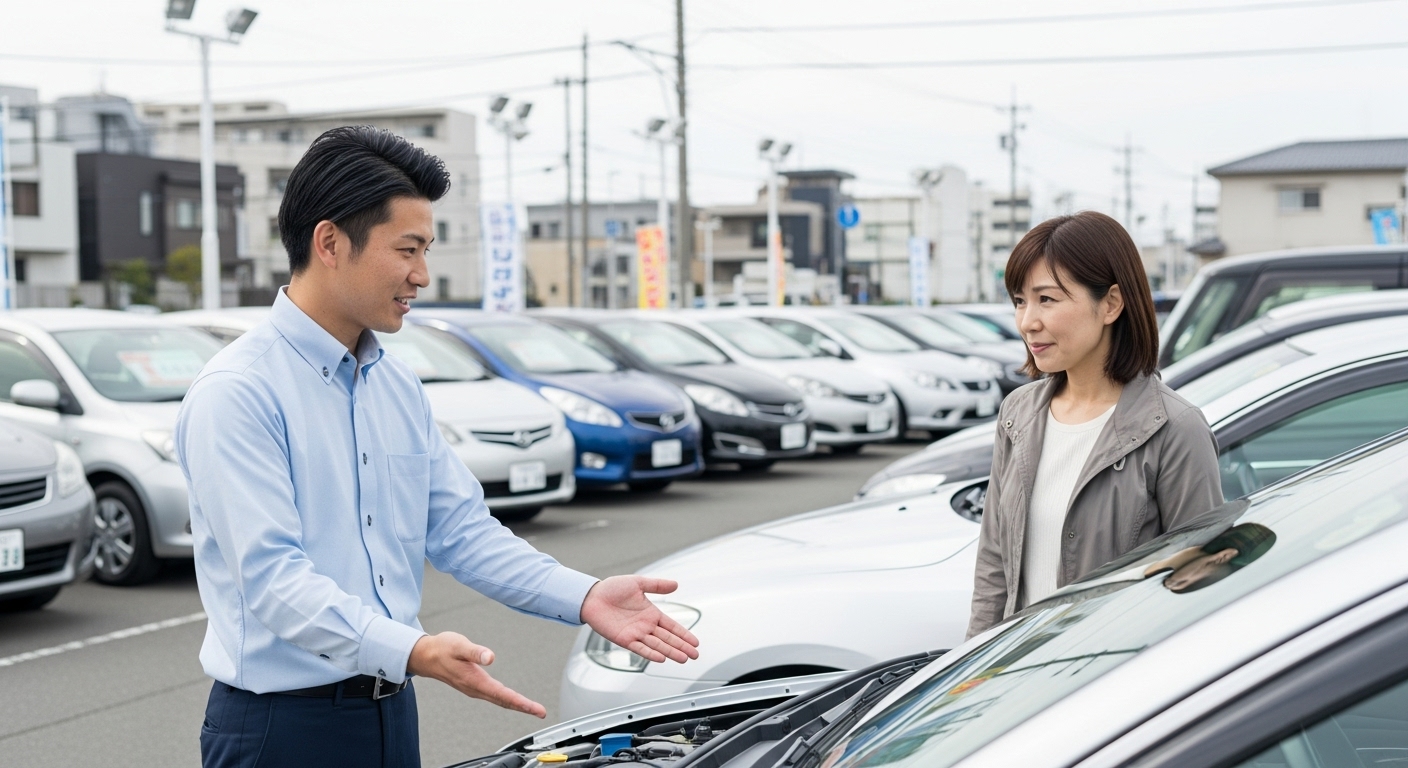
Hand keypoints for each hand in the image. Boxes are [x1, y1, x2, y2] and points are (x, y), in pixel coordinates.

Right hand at [406, 632, 545, 717]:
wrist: (426, 656)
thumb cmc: (442, 649)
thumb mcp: (459, 645)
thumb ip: (475, 651)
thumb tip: (490, 657)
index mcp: (474, 680)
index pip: (502, 695)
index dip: (520, 703)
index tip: (535, 709)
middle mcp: (475, 688)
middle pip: (504, 702)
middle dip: (523, 708)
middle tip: (540, 712)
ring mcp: (474, 689)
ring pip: (499, 700)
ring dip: (517, 705)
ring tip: (532, 708)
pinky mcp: (474, 686)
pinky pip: (495, 697)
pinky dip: (507, 700)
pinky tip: (514, 700)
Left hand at [580, 576, 700, 663]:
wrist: (591, 596)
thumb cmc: (612, 588)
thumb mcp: (638, 583)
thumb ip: (657, 585)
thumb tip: (676, 585)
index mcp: (651, 613)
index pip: (672, 626)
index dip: (684, 634)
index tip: (696, 643)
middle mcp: (645, 626)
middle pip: (668, 639)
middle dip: (682, 647)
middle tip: (695, 655)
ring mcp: (635, 634)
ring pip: (657, 645)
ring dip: (671, 652)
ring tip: (683, 659)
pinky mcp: (624, 639)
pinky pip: (640, 648)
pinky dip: (651, 653)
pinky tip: (662, 658)